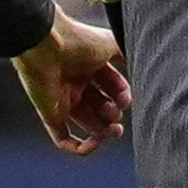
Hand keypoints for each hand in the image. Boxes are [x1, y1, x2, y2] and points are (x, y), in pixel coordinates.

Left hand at [13, 10, 129, 154]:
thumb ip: (126, 53)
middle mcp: (76, 85)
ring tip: (114, 130)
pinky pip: (63, 139)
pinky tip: (96, 143)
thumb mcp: (110, 43)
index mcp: (89, 67)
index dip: (122, 96)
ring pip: (88, 125)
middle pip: (101, 108)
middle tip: (116, 113)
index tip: (127, 99)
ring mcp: (62, 101)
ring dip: (104, 132)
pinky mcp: (50, 115)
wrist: (46, 43)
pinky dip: (80, 147)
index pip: (112, 88)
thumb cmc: (77, 40)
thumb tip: (141, 63)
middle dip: (114, 114)